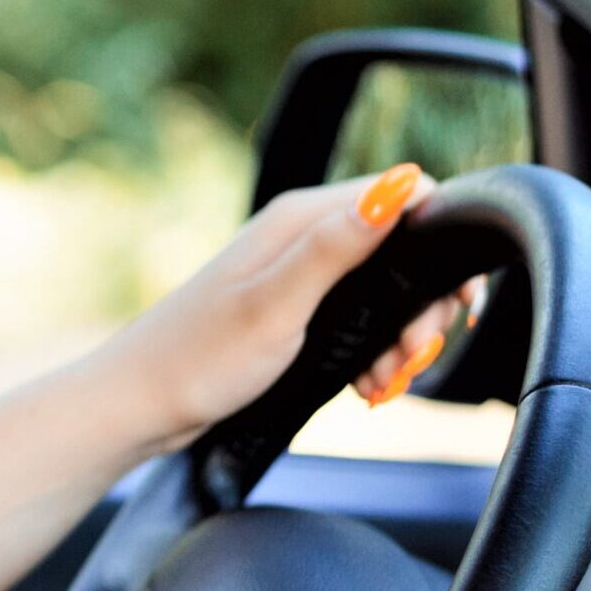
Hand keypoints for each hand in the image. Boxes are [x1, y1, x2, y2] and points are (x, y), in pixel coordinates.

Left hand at [98, 164, 486, 454]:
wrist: (141, 405)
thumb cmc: (199, 359)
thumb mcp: (276, 305)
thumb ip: (336, 247)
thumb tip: (399, 185)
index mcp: (301, 220)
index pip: (407, 195)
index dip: (442, 243)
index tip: (449, 302)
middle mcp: (302, 237)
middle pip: (405, 250)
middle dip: (424, 307)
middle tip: (410, 356)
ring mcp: (298, 275)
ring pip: (386, 292)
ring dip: (401, 339)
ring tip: (384, 381)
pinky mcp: (294, 311)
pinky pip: (360, 321)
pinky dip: (375, 353)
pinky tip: (367, 386)